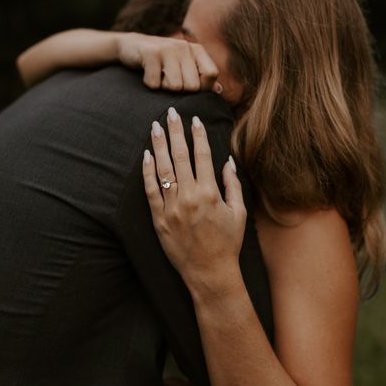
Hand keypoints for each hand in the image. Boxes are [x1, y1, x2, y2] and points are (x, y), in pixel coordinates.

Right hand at [116, 32, 220, 92]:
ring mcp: (167, 48)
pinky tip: (147, 74)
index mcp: (196, 50)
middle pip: (193, 86)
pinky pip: (155, 84)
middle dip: (180, 91)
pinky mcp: (150, 53)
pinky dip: (150, 85)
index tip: (188, 88)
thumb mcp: (183, 66)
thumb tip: (220, 90)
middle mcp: (184, 46)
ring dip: (164, 89)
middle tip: (169, 81)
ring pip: (175, 87)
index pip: (211, 74)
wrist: (130, 46)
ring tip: (158, 77)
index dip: (202, 88)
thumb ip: (201, 77)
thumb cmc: (161, 61)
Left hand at [142, 107, 246, 294]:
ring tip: (155, 127)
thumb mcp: (239, 213)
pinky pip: (150, 191)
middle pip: (180, 156)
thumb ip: (233, 185)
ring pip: (163, 169)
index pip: (202, 156)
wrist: (209, 272)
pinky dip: (147, 172)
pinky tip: (146, 156)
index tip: (193, 120)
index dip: (198, 136)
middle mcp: (190, 197)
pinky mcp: (159, 219)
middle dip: (175, 132)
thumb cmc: (227, 243)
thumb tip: (227, 161)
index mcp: (210, 193)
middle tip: (170, 113)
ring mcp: (172, 208)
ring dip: (159, 145)